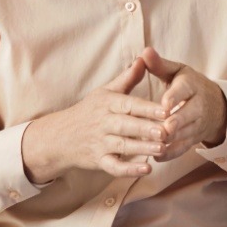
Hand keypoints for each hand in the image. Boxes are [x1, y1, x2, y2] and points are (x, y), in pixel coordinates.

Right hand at [21, 58, 170, 180]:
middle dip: (146, 128)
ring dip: (142, 148)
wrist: (60, 137)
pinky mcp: (98, 160)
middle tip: (166, 131)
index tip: (166, 110)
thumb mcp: (105, 91)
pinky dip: (129, 170)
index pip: (129, 104)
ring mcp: (100, 143)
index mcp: (108, 104)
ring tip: (162, 148)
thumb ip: (128, 78)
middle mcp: (103, 123)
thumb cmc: (89, 111)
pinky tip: (147, 169)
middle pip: (126, 125)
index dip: (147, 108)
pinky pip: (114, 167)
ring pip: (122, 146)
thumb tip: (144, 57)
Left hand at [140, 47, 226, 159]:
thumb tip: (144, 52)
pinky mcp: (194, 139)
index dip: (175, 97)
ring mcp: (198, 124)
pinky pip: (184, 148)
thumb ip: (159, 65)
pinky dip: (171, 153)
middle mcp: (198, 105)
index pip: (185, 90)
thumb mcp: (177, 72)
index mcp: (192, 85)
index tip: (164, 104)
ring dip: (172, 140)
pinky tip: (157, 156)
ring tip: (155, 144)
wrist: (216, 106)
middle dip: (177, 122)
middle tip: (164, 128)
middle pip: (189, 114)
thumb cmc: (189, 86)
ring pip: (186, 133)